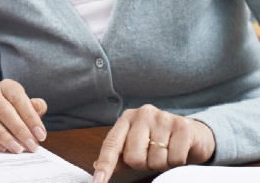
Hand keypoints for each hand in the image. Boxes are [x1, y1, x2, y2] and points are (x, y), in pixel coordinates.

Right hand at [0, 79, 46, 153]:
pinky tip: (2, 148)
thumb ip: (35, 107)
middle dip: (19, 129)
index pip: (18, 99)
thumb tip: (39, 106)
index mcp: (6, 86)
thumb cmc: (13, 111)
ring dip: (4, 136)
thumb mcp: (26, 107)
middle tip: (30, 145)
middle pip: (3, 109)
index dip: (31, 118)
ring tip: (17, 149)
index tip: (41, 135)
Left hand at [93, 105, 215, 182]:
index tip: (98, 182)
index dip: (105, 164)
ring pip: (155, 160)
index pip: (112, 143)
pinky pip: (174, 159)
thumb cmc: (161, 141)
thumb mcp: (138, 144)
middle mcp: (143, 114)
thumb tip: (97, 166)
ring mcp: (163, 118)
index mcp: (127, 118)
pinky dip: (177, 163)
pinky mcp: (182, 126)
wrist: (194, 134)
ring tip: (167, 153)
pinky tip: (179, 152)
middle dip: (144, 164)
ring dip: (162, 164)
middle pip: (134, 156)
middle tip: (153, 156)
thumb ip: (120, 155)